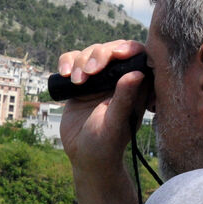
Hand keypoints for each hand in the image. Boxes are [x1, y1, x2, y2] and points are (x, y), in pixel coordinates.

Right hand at [57, 41, 149, 178]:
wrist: (84, 155)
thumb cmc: (106, 144)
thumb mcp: (115, 123)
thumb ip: (125, 99)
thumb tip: (136, 73)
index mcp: (136, 86)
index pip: (138, 56)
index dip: (128, 48)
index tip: (116, 54)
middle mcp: (119, 79)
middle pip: (111, 50)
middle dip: (99, 55)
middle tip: (89, 72)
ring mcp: (98, 79)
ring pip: (90, 53)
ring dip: (81, 61)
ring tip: (76, 82)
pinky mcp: (80, 82)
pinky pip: (72, 61)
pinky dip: (67, 62)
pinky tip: (64, 74)